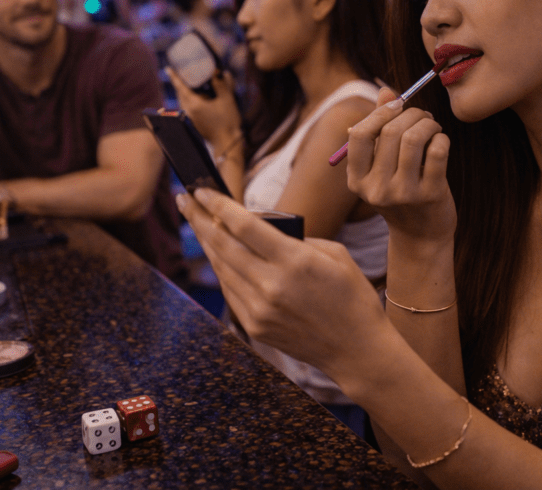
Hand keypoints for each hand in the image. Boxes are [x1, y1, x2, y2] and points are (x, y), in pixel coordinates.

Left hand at [165, 68, 241, 148]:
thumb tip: (219, 72)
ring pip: (184, 102)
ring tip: (192, 85)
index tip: (168, 68)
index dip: (174, 77)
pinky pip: (189, 108)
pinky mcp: (194, 124)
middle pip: (180, 94)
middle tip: (183, 74)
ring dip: (186, 93)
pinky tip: (201, 98)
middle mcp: (189, 111)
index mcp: (194, 104)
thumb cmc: (228, 121)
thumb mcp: (227, 100)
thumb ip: (222, 84)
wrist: (227, 143)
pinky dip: (191, 101)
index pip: (181, 87)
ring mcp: (191, 119)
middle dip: (180, 84)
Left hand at [176, 188, 390, 378]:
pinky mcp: (255, 326)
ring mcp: (259, 309)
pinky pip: (229, 290)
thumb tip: (265, 229)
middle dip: (199, 219)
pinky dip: (221, 268)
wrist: (356, 350)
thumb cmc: (352, 297)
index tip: (201, 191)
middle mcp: (271, 286)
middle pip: (222, 245)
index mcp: (295, 262)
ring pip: (221, 268)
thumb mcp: (335, 253)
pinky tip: (218, 254)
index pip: (244, 226)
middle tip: (185, 200)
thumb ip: (296, 238)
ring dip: (207, 243)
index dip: (218, 206)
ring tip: (198, 223)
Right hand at [345, 87, 456, 249]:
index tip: (397, 105)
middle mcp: (376, 189)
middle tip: (422, 115)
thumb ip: (381, 128)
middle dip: (411, 113)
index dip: (380, 113)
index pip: (359, 135)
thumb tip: (386, 91)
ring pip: (413, 139)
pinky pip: (437, 152)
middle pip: (390, 132)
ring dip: (427, 123)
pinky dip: (441, 138)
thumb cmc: (400, 192)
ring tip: (433, 126)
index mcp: (357, 180)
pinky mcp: (430, 196)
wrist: (421, 235)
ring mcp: (403, 194)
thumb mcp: (383, 166)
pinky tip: (441, 141)